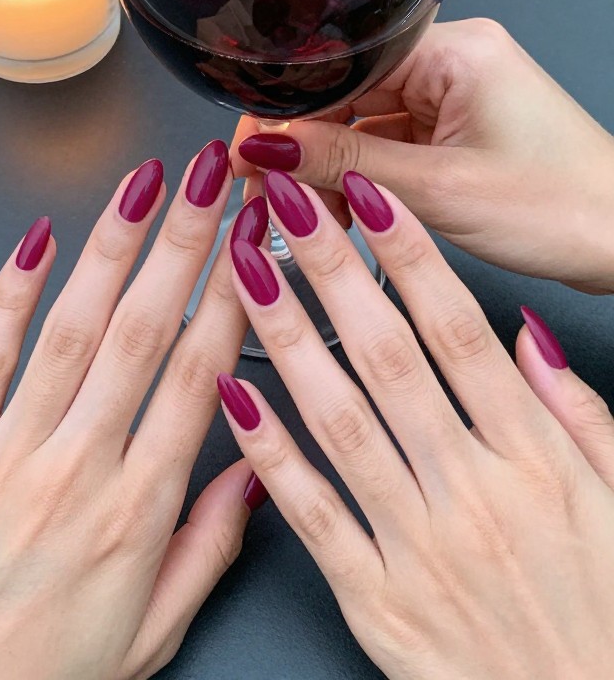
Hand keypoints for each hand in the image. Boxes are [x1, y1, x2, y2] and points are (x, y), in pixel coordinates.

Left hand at [0, 143, 267, 679]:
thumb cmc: (43, 674)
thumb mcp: (154, 631)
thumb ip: (210, 544)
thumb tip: (256, 467)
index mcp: (137, 511)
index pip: (199, 377)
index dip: (234, 298)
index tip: (256, 243)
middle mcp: (77, 470)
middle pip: (143, 333)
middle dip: (185, 243)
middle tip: (216, 178)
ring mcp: (8, 453)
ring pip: (71, 331)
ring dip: (112, 249)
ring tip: (146, 186)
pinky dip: (10, 295)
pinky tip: (37, 242)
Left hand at [220, 169, 613, 679]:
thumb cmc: (606, 613)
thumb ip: (577, 411)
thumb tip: (527, 333)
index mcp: (532, 457)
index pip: (457, 329)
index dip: (409, 253)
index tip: (367, 194)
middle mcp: (470, 490)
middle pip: (387, 354)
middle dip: (332, 269)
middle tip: (285, 203)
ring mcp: (417, 544)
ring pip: (339, 418)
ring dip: (285, 336)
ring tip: (243, 269)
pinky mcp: (375, 598)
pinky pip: (312, 513)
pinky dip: (268, 451)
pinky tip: (231, 392)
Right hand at [231, 18, 613, 292]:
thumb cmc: (564, 208)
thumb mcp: (437, 191)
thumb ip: (343, 167)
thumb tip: (268, 149)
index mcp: (454, 50)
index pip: (341, 66)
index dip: (286, 110)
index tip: (249, 151)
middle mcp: (452, 60)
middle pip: (347, 93)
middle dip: (305, 147)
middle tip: (267, 191)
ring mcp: (454, 95)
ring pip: (363, 123)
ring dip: (332, 169)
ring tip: (310, 214)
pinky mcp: (456, 126)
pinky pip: (388, 143)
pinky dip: (363, 179)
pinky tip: (343, 211)